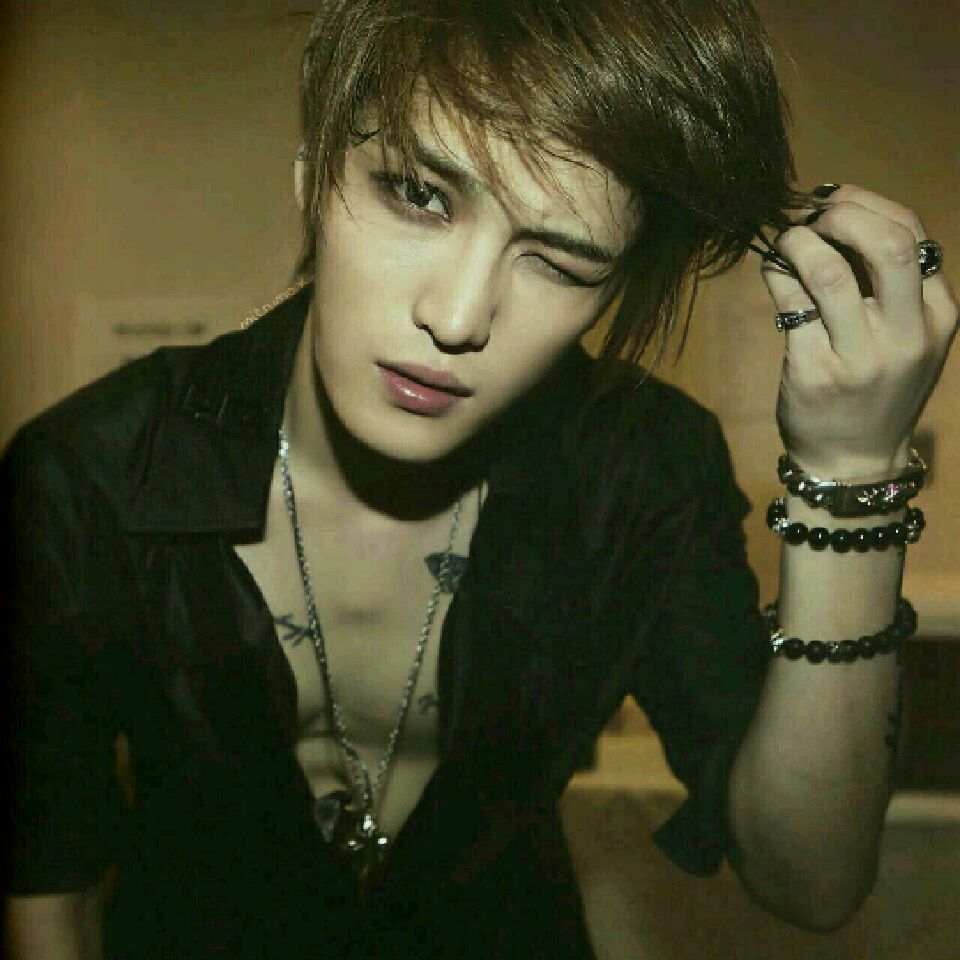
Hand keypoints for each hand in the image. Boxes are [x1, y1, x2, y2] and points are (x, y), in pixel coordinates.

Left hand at [762, 184, 956, 480]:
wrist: (854, 460)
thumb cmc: (877, 388)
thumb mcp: (905, 337)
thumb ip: (886, 284)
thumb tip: (831, 216)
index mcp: (939, 315)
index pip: (912, 233)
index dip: (866, 203)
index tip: (831, 199)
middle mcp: (908, 334)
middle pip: (886, 244)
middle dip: (840, 214)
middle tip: (808, 216)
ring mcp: (862, 356)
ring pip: (829, 271)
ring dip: (798, 242)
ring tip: (783, 241)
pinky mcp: (816, 371)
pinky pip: (790, 305)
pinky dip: (775, 275)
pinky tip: (772, 270)